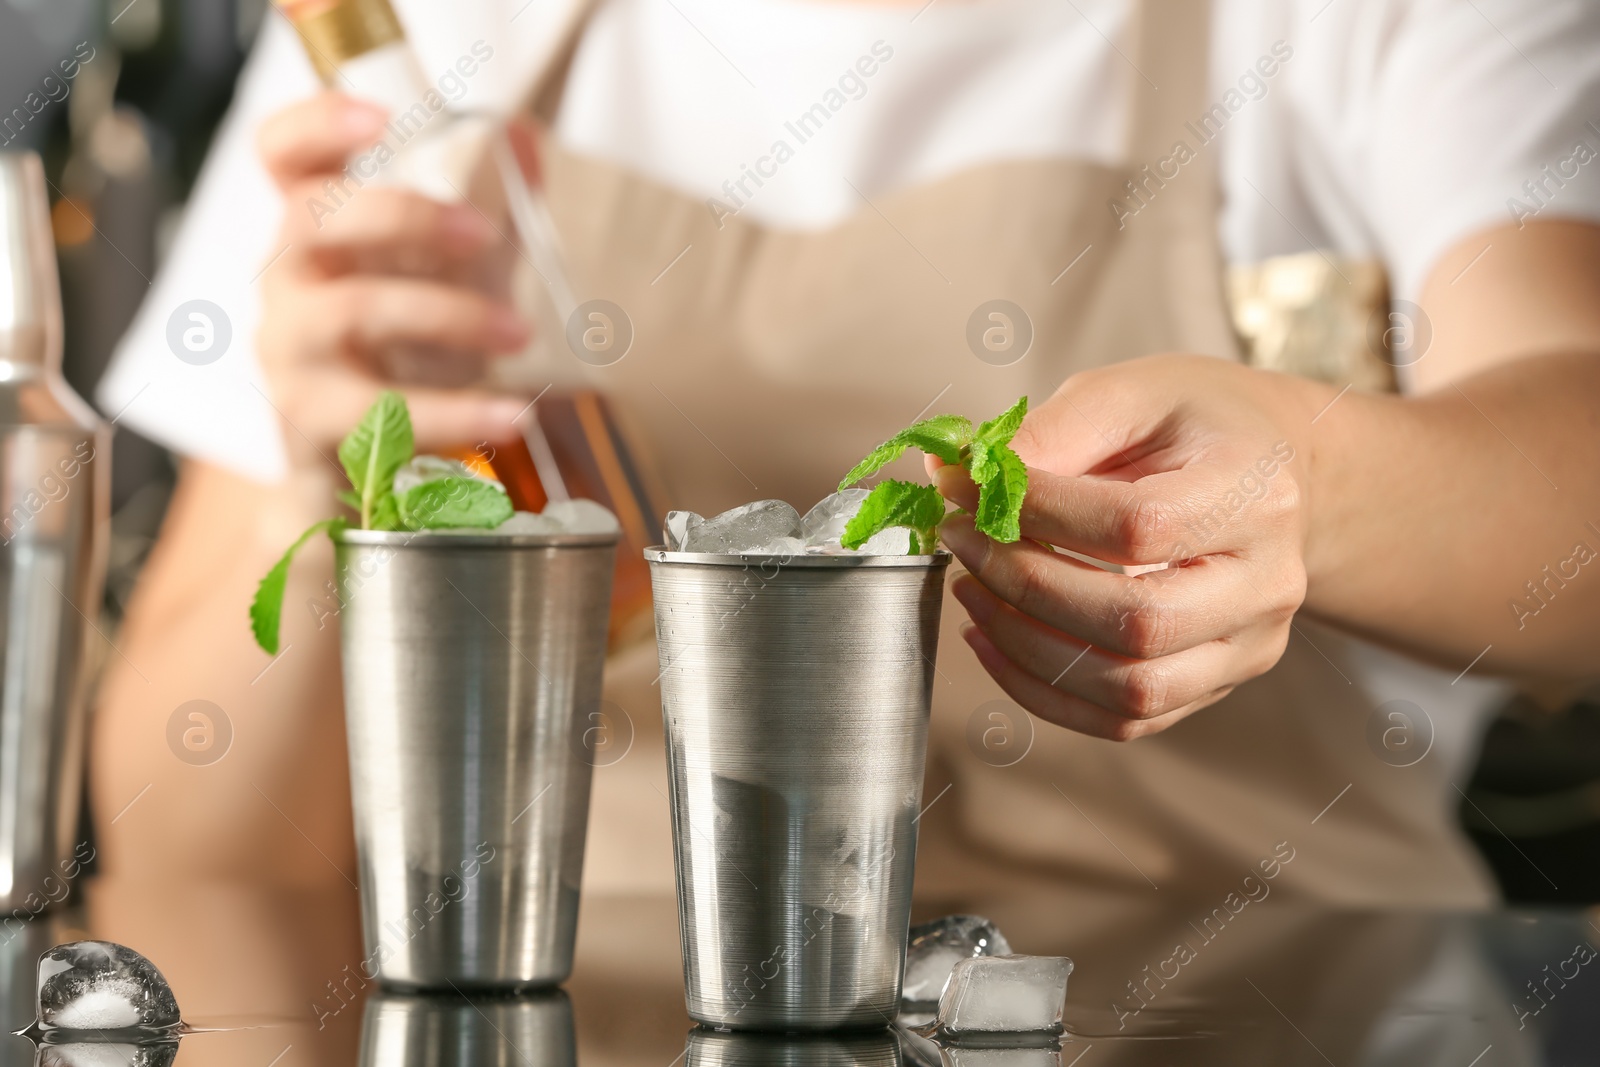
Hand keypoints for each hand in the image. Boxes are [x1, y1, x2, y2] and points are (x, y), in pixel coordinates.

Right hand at [255, 92, 530, 459]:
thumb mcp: (452, 275)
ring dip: (450, 316)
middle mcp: (285, 280)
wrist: (363, 476)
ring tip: (519, 333)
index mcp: (313, 230)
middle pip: (311, 217)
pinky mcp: (308, 422)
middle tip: (485, 235)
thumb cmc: (409, 355)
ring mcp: (288, 350)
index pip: (281, 155)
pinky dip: (457, 413)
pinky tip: (513, 415)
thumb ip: (488, 207)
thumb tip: (523, 135)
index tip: (382, 117)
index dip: (315, 125)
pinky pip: (380, 412)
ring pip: (352, 311)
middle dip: (406, 216)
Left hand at [934, 355, 1322, 740]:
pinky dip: (1042, 691)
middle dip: (1025, 586)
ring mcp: (1247, 645)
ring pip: (1130, 691)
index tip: (966, 489)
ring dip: (1025, 648)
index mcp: (1254, 493)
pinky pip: (1122, 721)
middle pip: (1137, 622)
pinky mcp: (1215, 684)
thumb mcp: (1130, 393)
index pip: (1137, 528)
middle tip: (962, 542)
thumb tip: (961, 476)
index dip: (1038, 514)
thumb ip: (1052, 432)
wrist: (1273, 468)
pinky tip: (994, 639)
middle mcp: (1265, 583)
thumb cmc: (1196, 424)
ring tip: (970, 591)